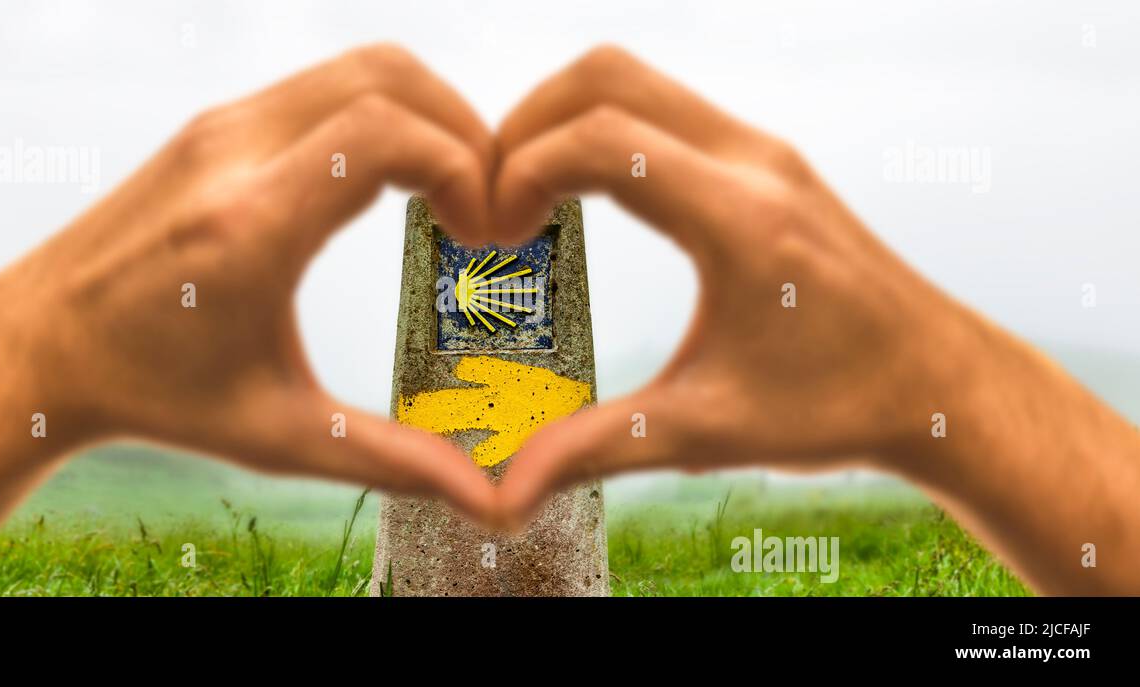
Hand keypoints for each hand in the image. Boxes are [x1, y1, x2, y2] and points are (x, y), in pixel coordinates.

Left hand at [10, 44, 499, 515]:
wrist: (41, 349)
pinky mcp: (215, 125)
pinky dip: (383, 113)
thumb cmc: (154, 393)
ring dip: (427, 114)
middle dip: (464, 129)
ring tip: (452, 189)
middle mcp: (233, 156)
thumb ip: (391, 460)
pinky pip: (325, 86)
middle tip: (486, 201)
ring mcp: (220, 128)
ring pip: (360, 68)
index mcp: (251, 228)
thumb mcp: (279, 436)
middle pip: (388, 76)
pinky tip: (395, 180)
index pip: (386, 134)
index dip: (463, 165)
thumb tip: (486, 499)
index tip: (481, 228)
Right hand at [492, 45, 975, 507]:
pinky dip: (603, 130)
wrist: (940, 385)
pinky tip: (583, 197)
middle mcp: (754, 163)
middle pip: (606, 77)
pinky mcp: (765, 161)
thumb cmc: (839, 407)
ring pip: (634, 80)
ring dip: (562, 121)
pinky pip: (663, 108)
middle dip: (524, 125)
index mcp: (741, 220)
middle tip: (490, 199)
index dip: (520, 171)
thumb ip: (596, 449)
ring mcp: (763, 152)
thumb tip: (504, 494)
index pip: (601, 141)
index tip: (491, 230)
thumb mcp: (707, 432)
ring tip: (525, 197)